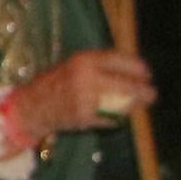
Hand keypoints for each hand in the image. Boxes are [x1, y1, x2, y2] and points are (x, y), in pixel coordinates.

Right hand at [15, 51, 157, 148]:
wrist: (30, 106)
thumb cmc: (54, 84)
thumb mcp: (74, 66)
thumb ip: (99, 66)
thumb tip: (133, 71)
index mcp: (84, 60)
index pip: (122, 60)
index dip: (138, 67)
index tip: (146, 73)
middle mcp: (86, 76)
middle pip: (128, 84)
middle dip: (144, 91)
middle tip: (150, 94)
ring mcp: (86, 97)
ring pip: (122, 104)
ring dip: (132, 106)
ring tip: (134, 106)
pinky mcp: (85, 116)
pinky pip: (110, 119)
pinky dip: (113, 119)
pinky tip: (110, 118)